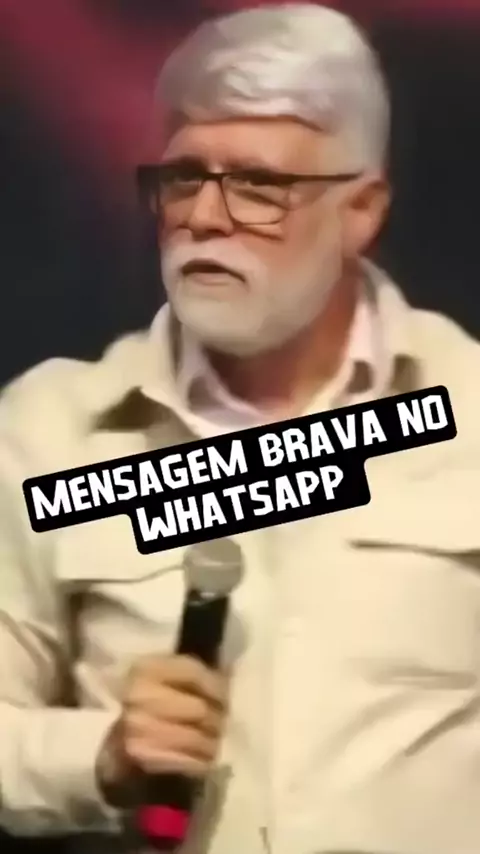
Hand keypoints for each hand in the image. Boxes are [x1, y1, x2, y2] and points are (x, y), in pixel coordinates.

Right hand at [97, 654, 228, 799]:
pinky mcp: (141, 754)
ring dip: (211, 743)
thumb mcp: (169, 679)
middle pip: (199, 708)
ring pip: (196, 736)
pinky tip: (202, 759)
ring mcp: (137, 725)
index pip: (193, 672)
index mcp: (146, 668)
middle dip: (217, 718)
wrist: (121, 745)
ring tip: (213, 742)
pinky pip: (186, 760)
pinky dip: (200, 761)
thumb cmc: (155, 704)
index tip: (226, 698)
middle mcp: (138, 694)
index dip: (217, 686)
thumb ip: (198, 672)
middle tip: (220, 724)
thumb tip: (231, 669)